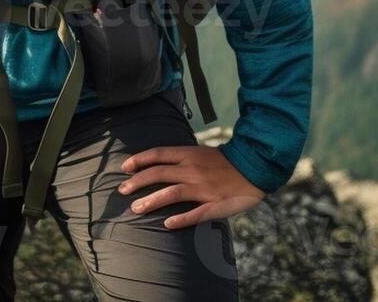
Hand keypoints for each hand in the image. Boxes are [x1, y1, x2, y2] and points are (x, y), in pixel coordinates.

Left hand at [118, 144, 264, 228]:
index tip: (124, 168)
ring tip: (135, 209)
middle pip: (159, 173)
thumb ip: (182, 157)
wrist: (254, 166)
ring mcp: (203, 187)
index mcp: (189, 153)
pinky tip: (167, 225)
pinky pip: (195, 213)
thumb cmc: (225, 161)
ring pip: (171, 192)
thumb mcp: (201, 151)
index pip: (158, 154)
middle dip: (137, 182)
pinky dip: (180, 219)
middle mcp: (193, 168)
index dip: (139, 160)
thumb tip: (158, 163)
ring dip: (151, 201)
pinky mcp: (215, 204)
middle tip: (122, 191)